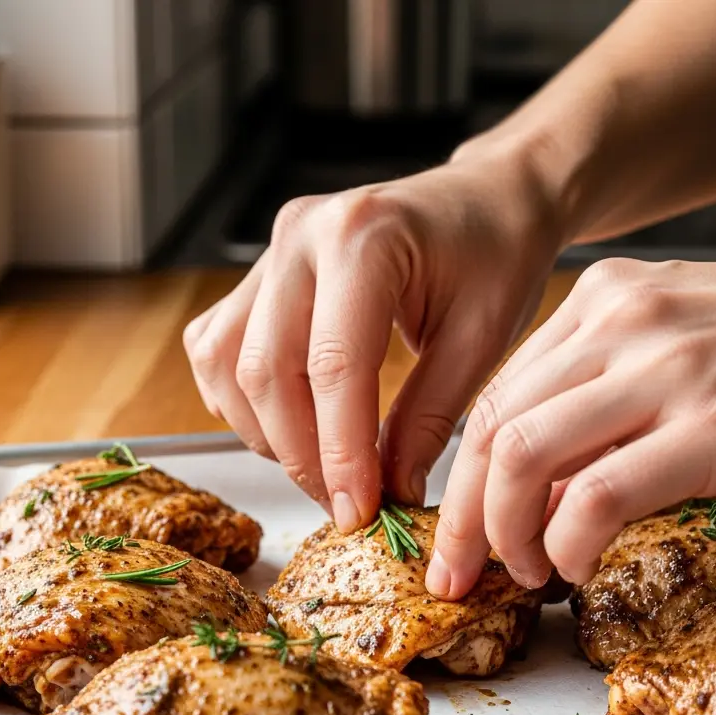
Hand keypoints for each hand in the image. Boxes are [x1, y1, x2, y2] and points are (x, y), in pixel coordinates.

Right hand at [183, 145, 561, 531]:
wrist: (485, 200)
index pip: (334, 366)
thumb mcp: (482, 339)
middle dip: (302, 456)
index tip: (359, 512)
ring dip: (266, 433)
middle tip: (346, 505)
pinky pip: (219, 349)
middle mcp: (302, 236)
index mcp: (365, 238)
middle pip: (267, 371)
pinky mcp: (259, 273)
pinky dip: (242, 401)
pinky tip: (290, 426)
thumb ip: (429, 417)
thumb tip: (388, 492)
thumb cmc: (496, 257)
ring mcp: (271, 250)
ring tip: (324, 469)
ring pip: (228, 365)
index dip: (340, 452)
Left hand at [429, 249, 715, 596]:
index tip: (461, 531)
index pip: (496, 397)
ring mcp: (668, 370)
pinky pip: (598, 496)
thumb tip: (545, 487)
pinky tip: (575, 566)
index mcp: (605, 301)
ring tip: (525, 572)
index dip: (463, 478)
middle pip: (492, 429)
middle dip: (460, 518)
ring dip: (504, 533)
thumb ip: (603, 401)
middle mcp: (621, 322)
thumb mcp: (678, 347)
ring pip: (524, 457)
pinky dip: (566, 544)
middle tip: (461, 571)